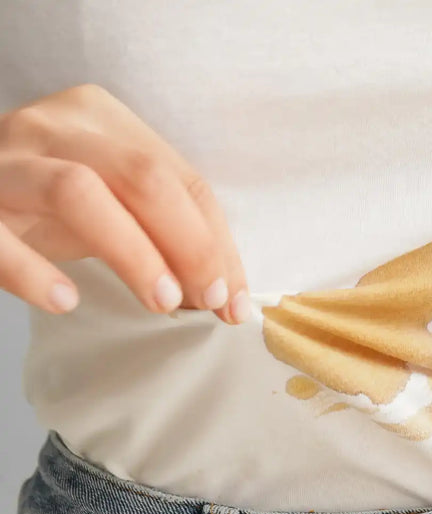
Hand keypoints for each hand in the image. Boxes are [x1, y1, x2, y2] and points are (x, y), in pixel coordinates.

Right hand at [0, 84, 247, 322]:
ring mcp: (2, 160)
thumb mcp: (109, 203)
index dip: (217, 243)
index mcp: (99, 117)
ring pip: (78, 192)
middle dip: (190, 245)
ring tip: (161, 302)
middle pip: (143, 177)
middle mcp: (51, 126)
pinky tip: (66, 301)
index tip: (233, 301)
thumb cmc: (42, 204)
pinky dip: (33, 272)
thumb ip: (164, 234)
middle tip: (206, 301)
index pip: (181, 179)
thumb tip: (223, 294)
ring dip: (133, 252)